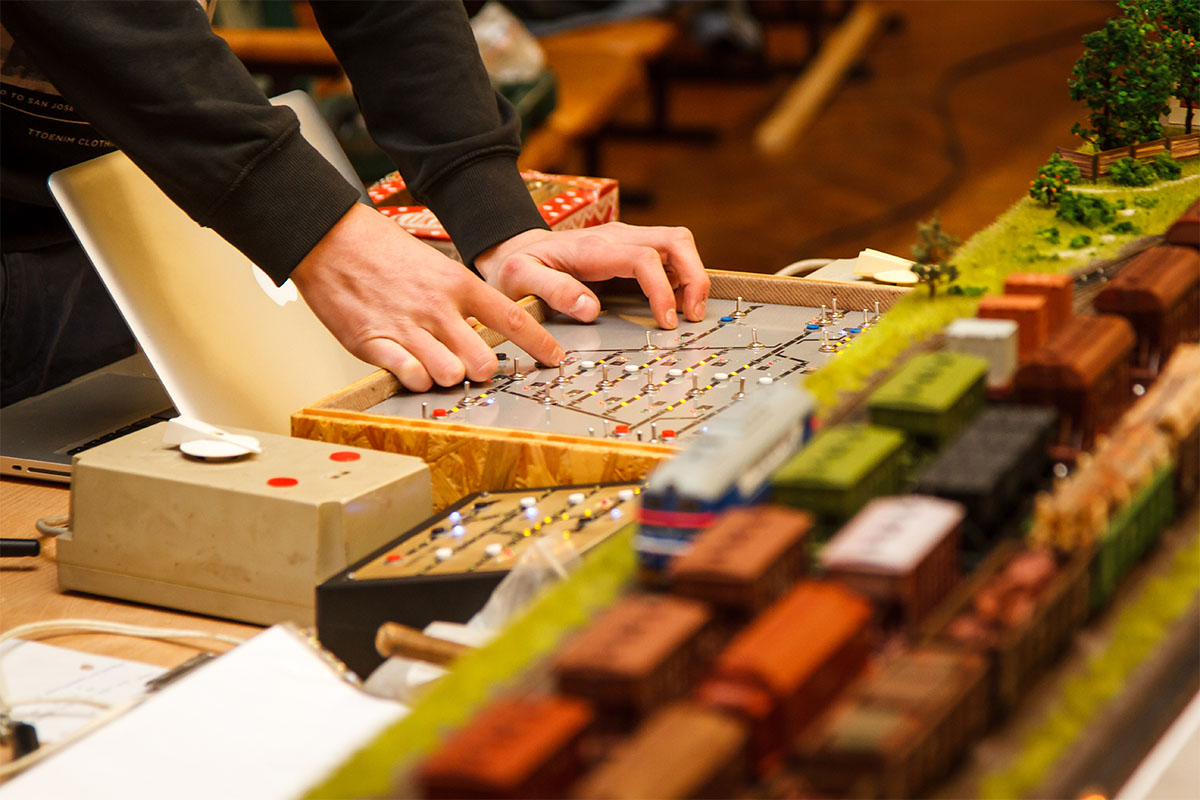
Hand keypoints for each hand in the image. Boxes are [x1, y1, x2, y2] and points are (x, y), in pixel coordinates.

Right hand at [291, 204, 562, 391]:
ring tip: (435, 364)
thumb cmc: (381, 252)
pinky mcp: (374, 344)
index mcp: (457, 284)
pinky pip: (410, 377)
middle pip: (483, 362)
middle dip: (483, 372)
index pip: (512, 318)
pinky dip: (416, 379)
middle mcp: (437, 308)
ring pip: (450, 374)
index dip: (539, 344)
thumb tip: (485, 329)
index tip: (555, 358)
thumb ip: (460, 300)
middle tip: (472, 367)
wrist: (330, 239)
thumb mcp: (434, 266)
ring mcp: (407, 327)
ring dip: (447, 377)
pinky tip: (410, 367)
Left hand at [474, 222, 709, 328]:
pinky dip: (681, 275)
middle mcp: (615, 236)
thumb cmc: (517, 268)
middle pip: (675, 240)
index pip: (645, 258)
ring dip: (693, 275)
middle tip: (694, 315)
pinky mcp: (630, 248)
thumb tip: (591, 309)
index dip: (663, 290)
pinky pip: (668, 253)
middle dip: (694, 276)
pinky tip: (677, 302)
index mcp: (593, 247)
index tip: (666, 321)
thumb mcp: (520, 280)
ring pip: (678, 242)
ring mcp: (625, 239)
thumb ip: (553, 291)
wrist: (513, 250)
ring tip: (690, 312)